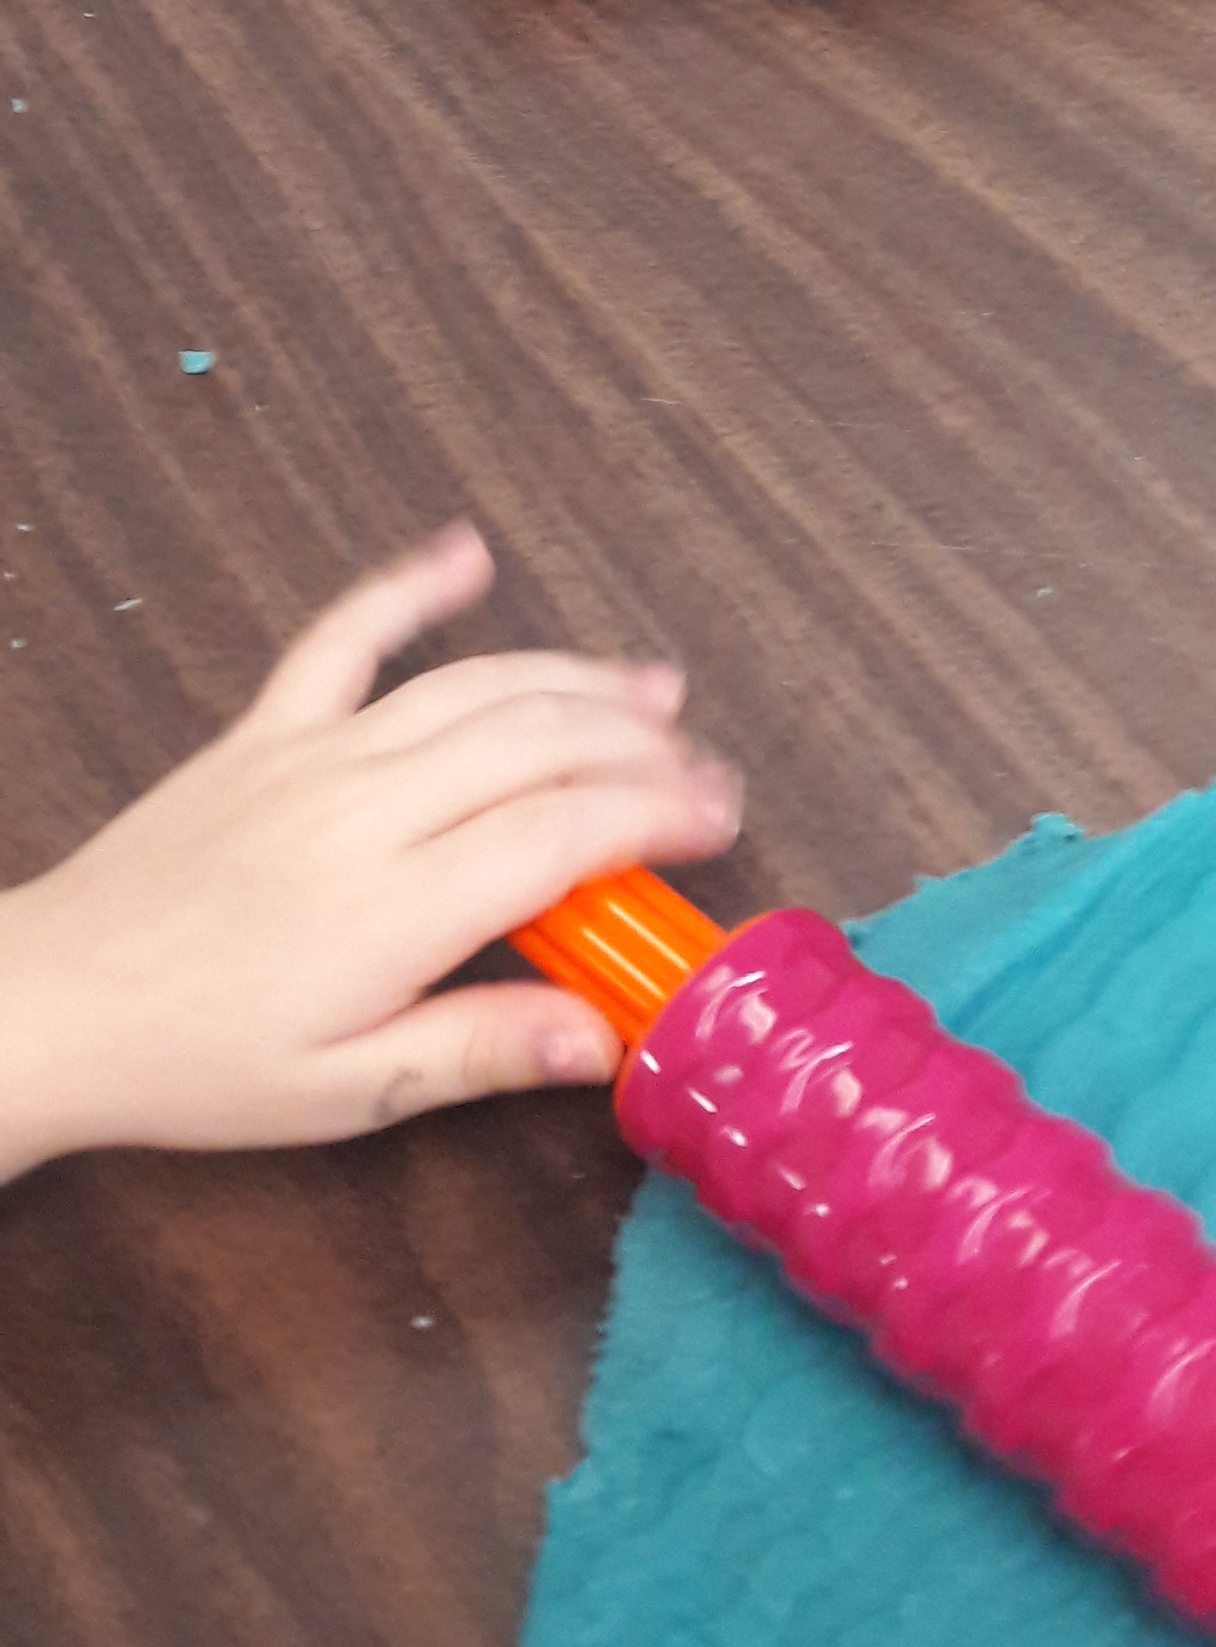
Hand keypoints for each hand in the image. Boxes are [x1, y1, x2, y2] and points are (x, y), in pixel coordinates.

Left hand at [0, 525, 740, 1179]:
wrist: (50, 1004)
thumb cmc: (193, 1061)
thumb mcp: (343, 1093)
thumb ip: (477, 1051)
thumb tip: (603, 1034)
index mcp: (392, 908)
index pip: (564, 832)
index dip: (658, 814)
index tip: (717, 820)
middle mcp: (364, 811)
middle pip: (540, 743)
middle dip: (643, 747)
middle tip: (705, 770)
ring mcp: (314, 755)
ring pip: (474, 686)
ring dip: (575, 676)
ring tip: (654, 686)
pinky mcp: (266, 729)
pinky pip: (346, 636)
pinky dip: (410, 586)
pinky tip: (467, 554)